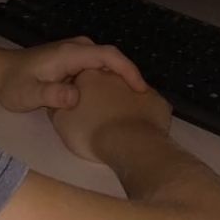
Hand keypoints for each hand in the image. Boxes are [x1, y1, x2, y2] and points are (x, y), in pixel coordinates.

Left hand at [0, 37, 146, 112]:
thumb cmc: (13, 84)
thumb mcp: (28, 94)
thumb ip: (51, 95)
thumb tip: (76, 97)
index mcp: (71, 54)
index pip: (109, 56)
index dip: (128, 70)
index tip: (140, 89)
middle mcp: (77, 48)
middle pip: (112, 58)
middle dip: (129, 76)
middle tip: (141, 101)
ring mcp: (75, 53)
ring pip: (106, 63)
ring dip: (120, 79)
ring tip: (131, 102)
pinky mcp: (73, 61)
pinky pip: (98, 68)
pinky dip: (108, 80)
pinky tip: (111, 98)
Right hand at [50, 67, 171, 162]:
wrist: (129, 144)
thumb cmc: (90, 132)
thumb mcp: (61, 122)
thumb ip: (60, 106)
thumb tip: (64, 100)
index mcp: (89, 75)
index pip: (82, 77)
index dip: (81, 92)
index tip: (80, 108)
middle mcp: (115, 75)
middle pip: (107, 82)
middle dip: (103, 94)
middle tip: (98, 118)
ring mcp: (139, 86)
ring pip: (129, 92)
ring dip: (123, 103)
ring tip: (119, 126)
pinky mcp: (158, 101)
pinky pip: (148, 105)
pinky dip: (143, 113)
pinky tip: (139, 129)